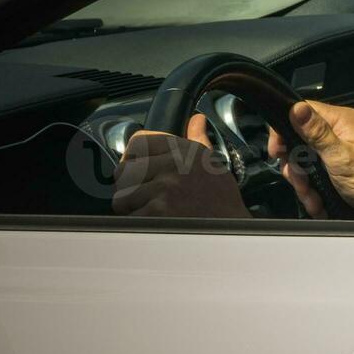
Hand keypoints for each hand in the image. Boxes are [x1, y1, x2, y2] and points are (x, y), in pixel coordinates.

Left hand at [112, 114, 250, 218]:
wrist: (231, 234)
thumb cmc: (221, 201)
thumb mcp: (212, 164)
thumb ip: (198, 140)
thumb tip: (196, 120)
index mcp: (186, 150)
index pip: (138, 142)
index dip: (133, 158)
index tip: (140, 171)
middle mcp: (174, 165)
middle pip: (123, 170)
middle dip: (130, 187)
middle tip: (149, 197)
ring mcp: (165, 188)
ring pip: (121, 197)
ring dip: (133, 209)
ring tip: (156, 213)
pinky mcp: (157, 212)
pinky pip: (129, 217)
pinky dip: (139, 225)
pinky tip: (158, 224)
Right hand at [269, 100, 353, 220]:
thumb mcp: (341, 156)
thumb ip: (317, 133)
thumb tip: (296, 107)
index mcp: (340, 121)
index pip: (302, 111)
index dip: (284, 129)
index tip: (278, 151)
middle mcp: (336, 133)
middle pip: (297, 141)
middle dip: (296, 167)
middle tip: (303, 182)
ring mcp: (335, 151)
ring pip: (303, 163)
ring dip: (304, 184)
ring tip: (315, 198)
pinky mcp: (334, 168)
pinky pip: (313, 176)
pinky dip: (313, 191)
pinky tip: (319, 202)